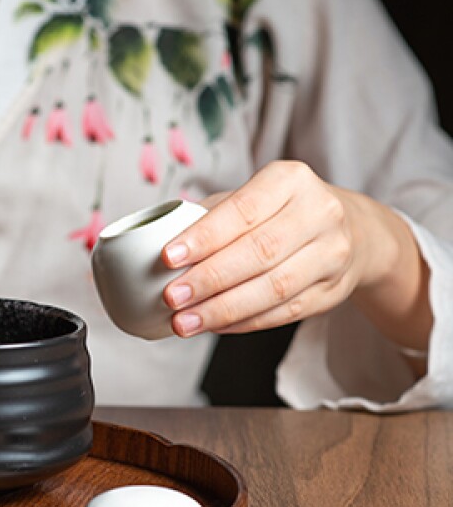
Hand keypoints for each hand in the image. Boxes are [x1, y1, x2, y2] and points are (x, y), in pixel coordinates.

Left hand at [160, 160, 416, 339]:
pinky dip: (245, 322)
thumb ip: (207, 216)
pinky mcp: (334, 290)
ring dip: (223, 309)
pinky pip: (285, 312)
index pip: (244, 210)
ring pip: (274, 288)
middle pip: (259, 252)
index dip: (205, 237)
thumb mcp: (250, 197)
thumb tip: (153, 242)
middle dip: (209, 279)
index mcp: (291, 181)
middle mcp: (320, 213)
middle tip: (171, 297)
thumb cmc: (280, 212)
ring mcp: (332, 254)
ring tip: (184, 321)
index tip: (168, 257)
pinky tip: (214, 325)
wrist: (353, 231)